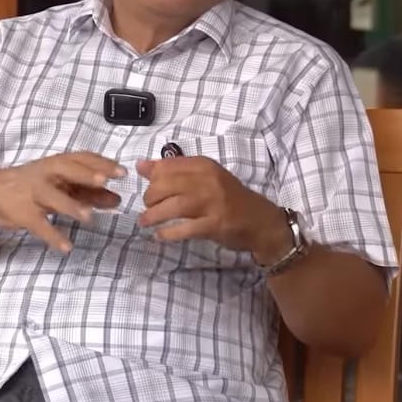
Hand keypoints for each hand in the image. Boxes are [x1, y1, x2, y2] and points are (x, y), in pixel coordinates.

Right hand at [0, 153, 124, 252]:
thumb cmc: (32, 186)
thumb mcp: (60, 185)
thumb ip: (88, 192)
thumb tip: (117, 200)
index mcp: (56, 164)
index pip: (81, 158)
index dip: (101, 163)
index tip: (122, 171)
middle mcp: (45, 174)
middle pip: (67, 170)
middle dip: (86, 175)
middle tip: (105, 181)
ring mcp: (32, 193)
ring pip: (53, 197)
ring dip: (71, 206)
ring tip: (90, 218)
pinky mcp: (22, 213)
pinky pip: (39, 225)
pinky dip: (53, 236)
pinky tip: (67, 247)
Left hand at [135, 156, 289, 260]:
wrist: (260, 221)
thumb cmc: (229, 198)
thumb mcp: (204, 178)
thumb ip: (174, 171)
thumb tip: (141, 166)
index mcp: (204, 165)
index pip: (167, 165)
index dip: (152, 177)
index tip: (149, 188)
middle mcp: (208, 181)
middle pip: (165, 185)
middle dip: (150, 198)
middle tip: (148, 207)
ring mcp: (212, 203)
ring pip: (173, 206)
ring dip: (153, 215)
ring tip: (145, 222)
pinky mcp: (215, 224)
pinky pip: (185, 228)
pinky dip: (169, 233)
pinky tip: (160, 235)